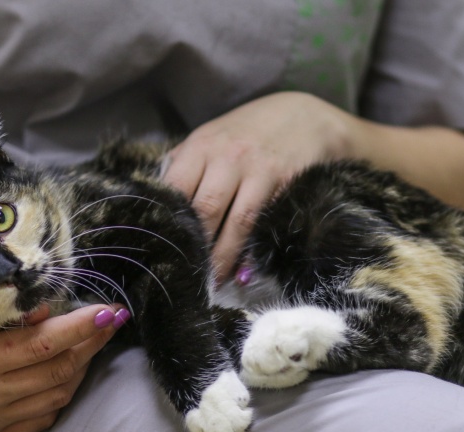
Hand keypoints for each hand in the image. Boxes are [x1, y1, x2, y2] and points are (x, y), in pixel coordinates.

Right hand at [0, 303, 127, 431]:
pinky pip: (44, 415)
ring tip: (90, 341)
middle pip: (57, 371)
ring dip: (80, 366)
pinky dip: (61, 391)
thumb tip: (53, 312)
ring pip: (57, 395)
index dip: (81, 326)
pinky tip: (66, 369)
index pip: (42, 344)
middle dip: (91, 343)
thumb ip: (13, 314)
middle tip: (111, 320)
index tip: (110, 310)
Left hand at [162, 92, 355, 280]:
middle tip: (184, 275)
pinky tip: (242, 272)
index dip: (167, 224)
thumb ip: (186, 168)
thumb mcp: (212, 140)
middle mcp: (226, 155)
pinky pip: (262, 223)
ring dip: (221, 258)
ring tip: (211, 283)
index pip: (174, 189)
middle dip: (193, 247)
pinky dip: (250, 252)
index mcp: (200, 146)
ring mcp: (257, 168)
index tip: (160, 251)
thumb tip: (159, 208)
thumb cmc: (248, 134)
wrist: (304, 117)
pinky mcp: (284, 181)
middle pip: (202, 210)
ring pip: (234, 222)